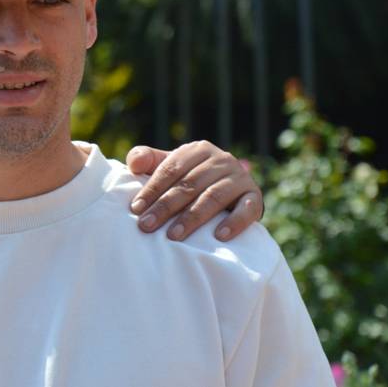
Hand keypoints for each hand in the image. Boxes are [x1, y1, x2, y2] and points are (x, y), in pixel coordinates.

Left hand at [125, 141, 262, 241]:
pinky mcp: (255, 197)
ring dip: (192, 217)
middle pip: (189, 184)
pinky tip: (219, 236)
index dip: (152, 189)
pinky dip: (234, 222)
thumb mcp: (169, 165)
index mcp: (197, 150)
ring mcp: (240, 178)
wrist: (231, 192)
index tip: (136, 209)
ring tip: (173, 235)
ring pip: (213, 197)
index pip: (170, 169)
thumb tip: (133, 164)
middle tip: (147, 226)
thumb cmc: (190, 178)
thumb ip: (147, 159)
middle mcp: (221, 159)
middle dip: (165, 207)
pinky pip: (247, 210)